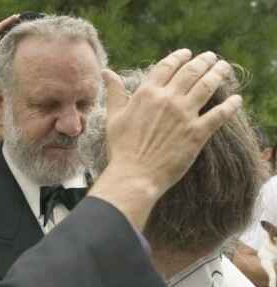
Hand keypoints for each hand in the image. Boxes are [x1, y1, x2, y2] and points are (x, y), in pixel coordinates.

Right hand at [90, 49, 240, 228]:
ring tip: (224, 68)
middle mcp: (167, 99)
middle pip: (191, 71)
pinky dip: (231, 105)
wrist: (134, 174)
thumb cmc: (121, 147)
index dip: (179, 57)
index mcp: (147, 93)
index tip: (187, 53)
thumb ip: (114, 92)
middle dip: (203, 61)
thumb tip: (106, 72)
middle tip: (211, 57)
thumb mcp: (113, 116)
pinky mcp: (197, 133)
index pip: (167, 66)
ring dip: (218, 74)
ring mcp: (184, 115)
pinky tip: (237, 100)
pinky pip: (219, 114)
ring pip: (207, 86)